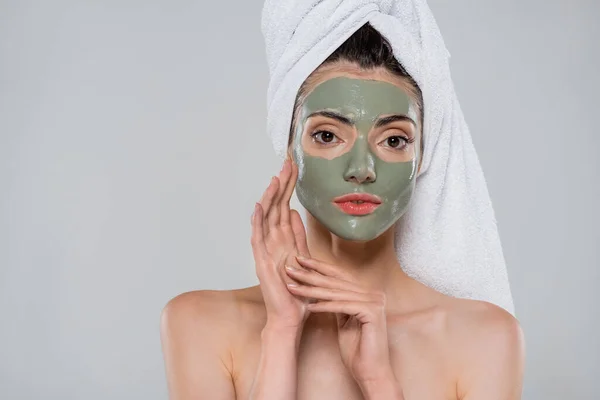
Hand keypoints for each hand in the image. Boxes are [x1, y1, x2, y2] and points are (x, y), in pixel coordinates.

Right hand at [251, 158, 310, 329]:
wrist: (290, 316)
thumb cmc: (297, 291)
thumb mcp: (303, 258)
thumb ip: (298, 236)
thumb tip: (295, 213)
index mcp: (283, 239)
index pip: (285, 206)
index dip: (289, 187)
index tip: (293, 167)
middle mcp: (272, 241)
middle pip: (275, 206)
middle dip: (282, 184)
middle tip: (287, 163)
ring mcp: (265, 250)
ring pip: (266, 218)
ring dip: (270, 198)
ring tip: (275, 179)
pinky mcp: (262, 262)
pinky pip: (258, 238)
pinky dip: (257, 222)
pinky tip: (259, 207)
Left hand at [284, 256, 395, 385]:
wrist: (370, 372)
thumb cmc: (356, 348)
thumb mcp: (343, 318)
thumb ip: (337, 301)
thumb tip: (319, 285)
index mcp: (368, 292)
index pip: (339, 275)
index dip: (318, 267)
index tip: (299, 260)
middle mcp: (374, 293)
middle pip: (336, 281)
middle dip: (310, 275)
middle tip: (290, 269)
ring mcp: (375, 301)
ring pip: (336, 293)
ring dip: (311, 291)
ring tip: (292, 287)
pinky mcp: (372, 312)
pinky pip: (342, 306)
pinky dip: (324, 306)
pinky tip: (308, 307)